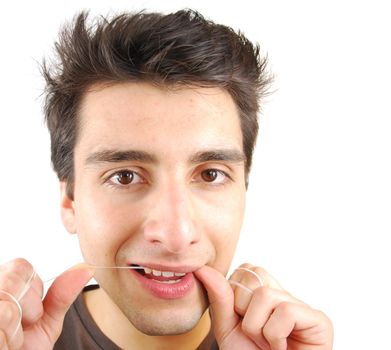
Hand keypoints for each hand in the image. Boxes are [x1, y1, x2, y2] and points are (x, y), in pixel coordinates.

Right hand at [0, 258, 93, 349]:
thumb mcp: (44, 325)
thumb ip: (62, 295)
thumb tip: (88, 268)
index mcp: (1, 285)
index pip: (20, 266)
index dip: (33, 292)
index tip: (32, 314)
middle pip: (12, 279)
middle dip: (26, 310)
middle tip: (20, 330)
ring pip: (5, 307)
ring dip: (12, 332)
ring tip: (8, 342)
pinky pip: (1, 320)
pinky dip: (5, 341)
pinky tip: (3, 346)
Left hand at [195, 263, 332, 349]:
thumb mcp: (227, 328)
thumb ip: (219, 298)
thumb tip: (203, 268)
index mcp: (264, 293)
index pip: (244, 269)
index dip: (235, 297)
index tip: (243, 324)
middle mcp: (284, 295)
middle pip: (253, 275)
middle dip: (244, 310)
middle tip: (255, 335)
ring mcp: (302, 306)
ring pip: (265, 294)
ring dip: (257, 327)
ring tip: (268, 344)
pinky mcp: (319, 320)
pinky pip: (285, 311)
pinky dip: (275, 335)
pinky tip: (282, 348)